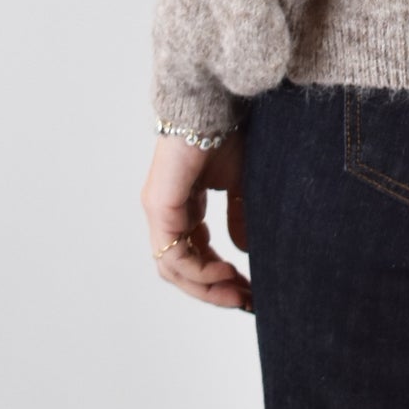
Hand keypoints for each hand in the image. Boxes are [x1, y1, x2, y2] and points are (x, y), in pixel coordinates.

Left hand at [142, 126, 252, 311]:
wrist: (213, 105)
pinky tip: (225, 273)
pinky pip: (175, 254)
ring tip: (238, 295)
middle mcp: (166, 213)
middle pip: (182, 270)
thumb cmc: (226, 134)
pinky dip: (199, 271)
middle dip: (215, 291)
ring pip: (175, 269)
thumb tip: (244, 250)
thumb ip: (241, 216)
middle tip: (245, 303)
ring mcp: (159, 212)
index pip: (196, 255)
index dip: (220, 277)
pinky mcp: (159, 208)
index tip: (249, 292)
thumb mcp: (241, 183)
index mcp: (183, 207)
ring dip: (207, 287)